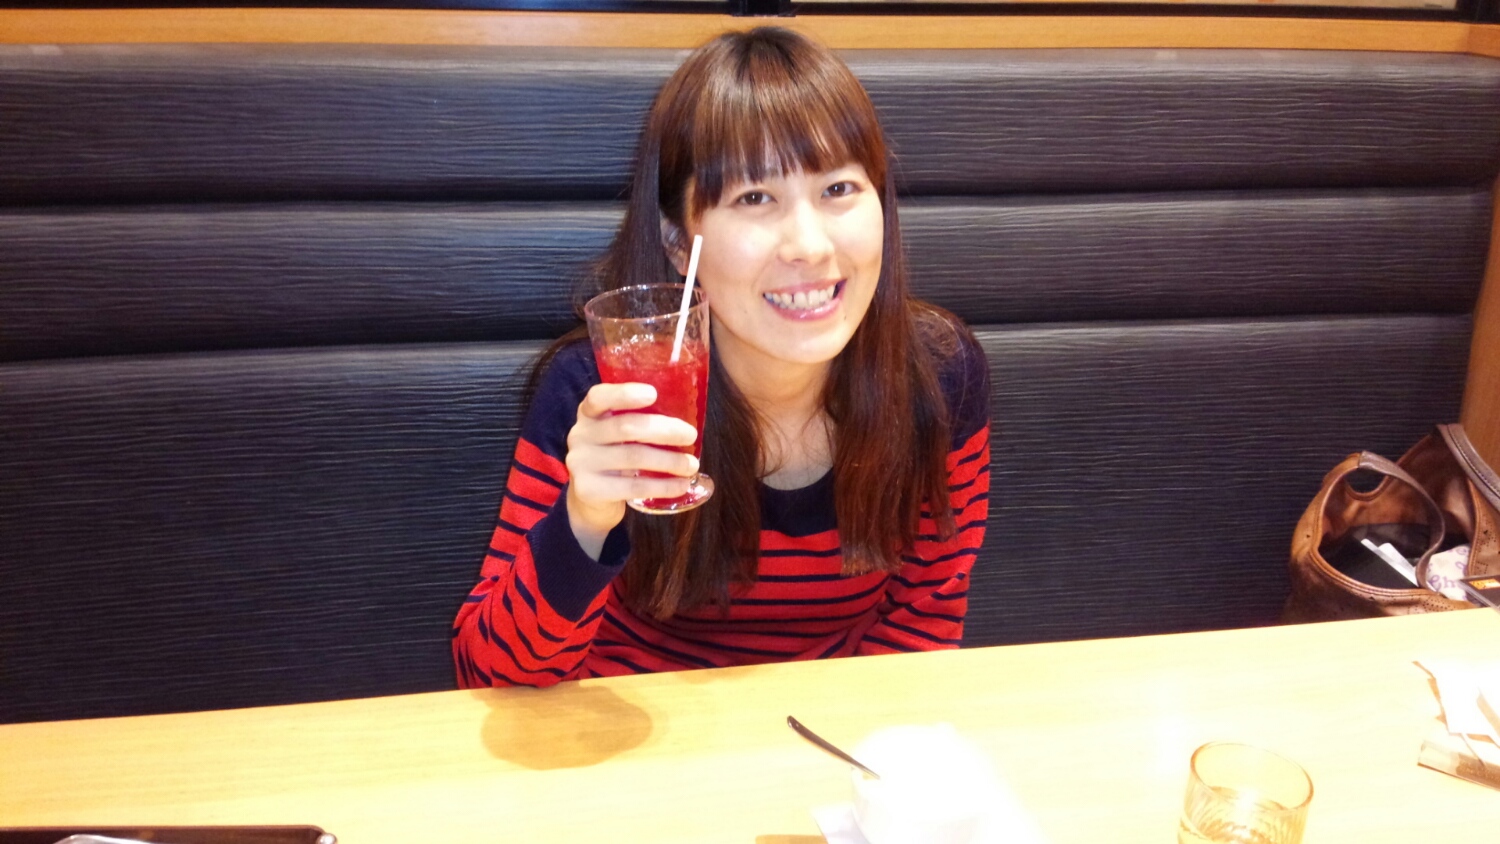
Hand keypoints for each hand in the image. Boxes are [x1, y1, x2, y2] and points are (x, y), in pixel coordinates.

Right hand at [564, 382, 700, 557]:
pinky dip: (662, 486)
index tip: (653, 394)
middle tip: (690, 435)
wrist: (591, 499)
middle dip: (664, 430)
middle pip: (625, 427)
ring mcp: (581, 463)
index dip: (625, 394)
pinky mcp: (589, 490)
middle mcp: (580, 435)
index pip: (599, 397)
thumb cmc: (614, 456)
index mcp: (589, 413)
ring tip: (691, 466)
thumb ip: (639, 419)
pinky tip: (680, 485)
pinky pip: (633, 487)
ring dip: (669, 461)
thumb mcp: (618, 433)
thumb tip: (688, 414)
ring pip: (633, 457)